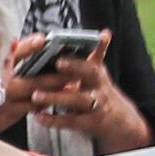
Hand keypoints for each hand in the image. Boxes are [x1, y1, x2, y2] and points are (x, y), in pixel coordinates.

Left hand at [4, 35, 146, 151]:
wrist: (118, 122)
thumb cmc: (100, 92)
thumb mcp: (99, 73)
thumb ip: (96, 54)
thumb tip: (105, 32)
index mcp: (97, 75)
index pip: (90, 62)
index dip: (77, 60)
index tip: (61, 56)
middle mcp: (99, 88)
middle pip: (89, 76)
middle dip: (74, 69)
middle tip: (55, 64)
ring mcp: (95, 106)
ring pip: (78, 100)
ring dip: (56, 97)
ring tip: (36, 96)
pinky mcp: (88, 123)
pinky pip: (70, 121)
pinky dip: (54, 120)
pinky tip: (38, 116)